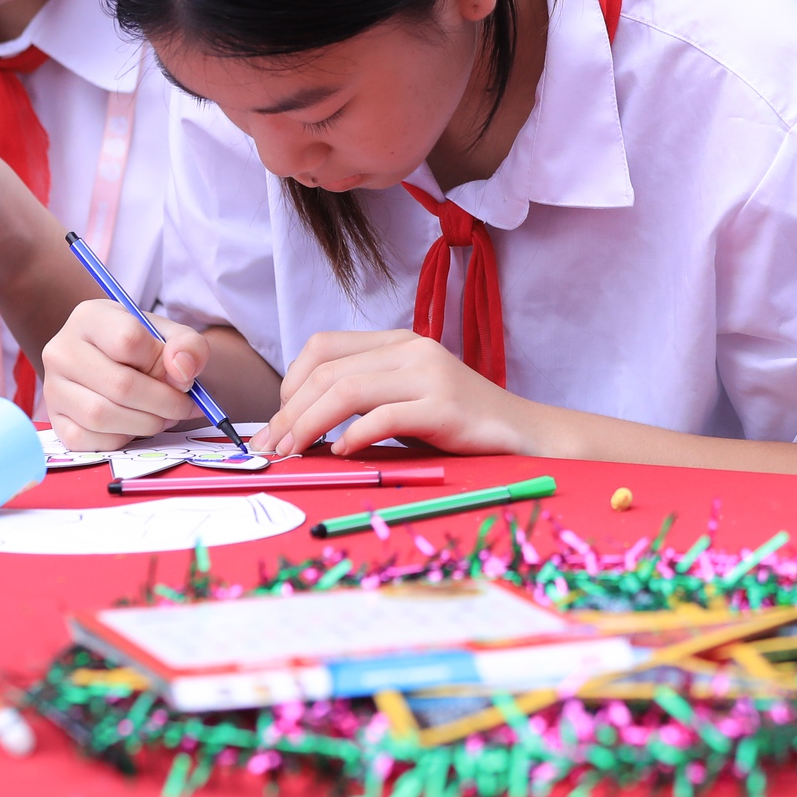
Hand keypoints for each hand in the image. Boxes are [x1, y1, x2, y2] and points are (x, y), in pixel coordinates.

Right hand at [41, 297, 226, 449]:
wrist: (124, 365)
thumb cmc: (147, 348)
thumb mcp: (173, 335)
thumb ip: (189, 346)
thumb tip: (182, 372)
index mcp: (89, 317)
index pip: (128, 341)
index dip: (162, 364)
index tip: (181, 374)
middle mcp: (61, 350)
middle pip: (119, 384)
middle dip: (163, 403)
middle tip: (183, 407)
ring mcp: (52, 387)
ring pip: (101, 416)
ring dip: (145, 423)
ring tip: (163, 416)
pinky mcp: (55, 419)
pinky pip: (89, 440)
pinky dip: (122, 438)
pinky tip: (135, 425)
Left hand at [255, 328, 532, 457]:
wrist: (525, 434)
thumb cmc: (458, 425)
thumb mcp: (405, 400)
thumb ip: (364, 399)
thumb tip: (299, 426)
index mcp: (398, 342)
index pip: (323, 346)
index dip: (290, 383)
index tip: (276, 422)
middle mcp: (411, 349)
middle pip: (327, 371)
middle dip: (289, 411)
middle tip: (272, 447)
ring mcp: (429, 375)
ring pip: (347, 391)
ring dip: (309, 424)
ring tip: (294, 452)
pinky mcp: (444, 407)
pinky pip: (384, 417)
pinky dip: (354, 437)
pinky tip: (343, 454)